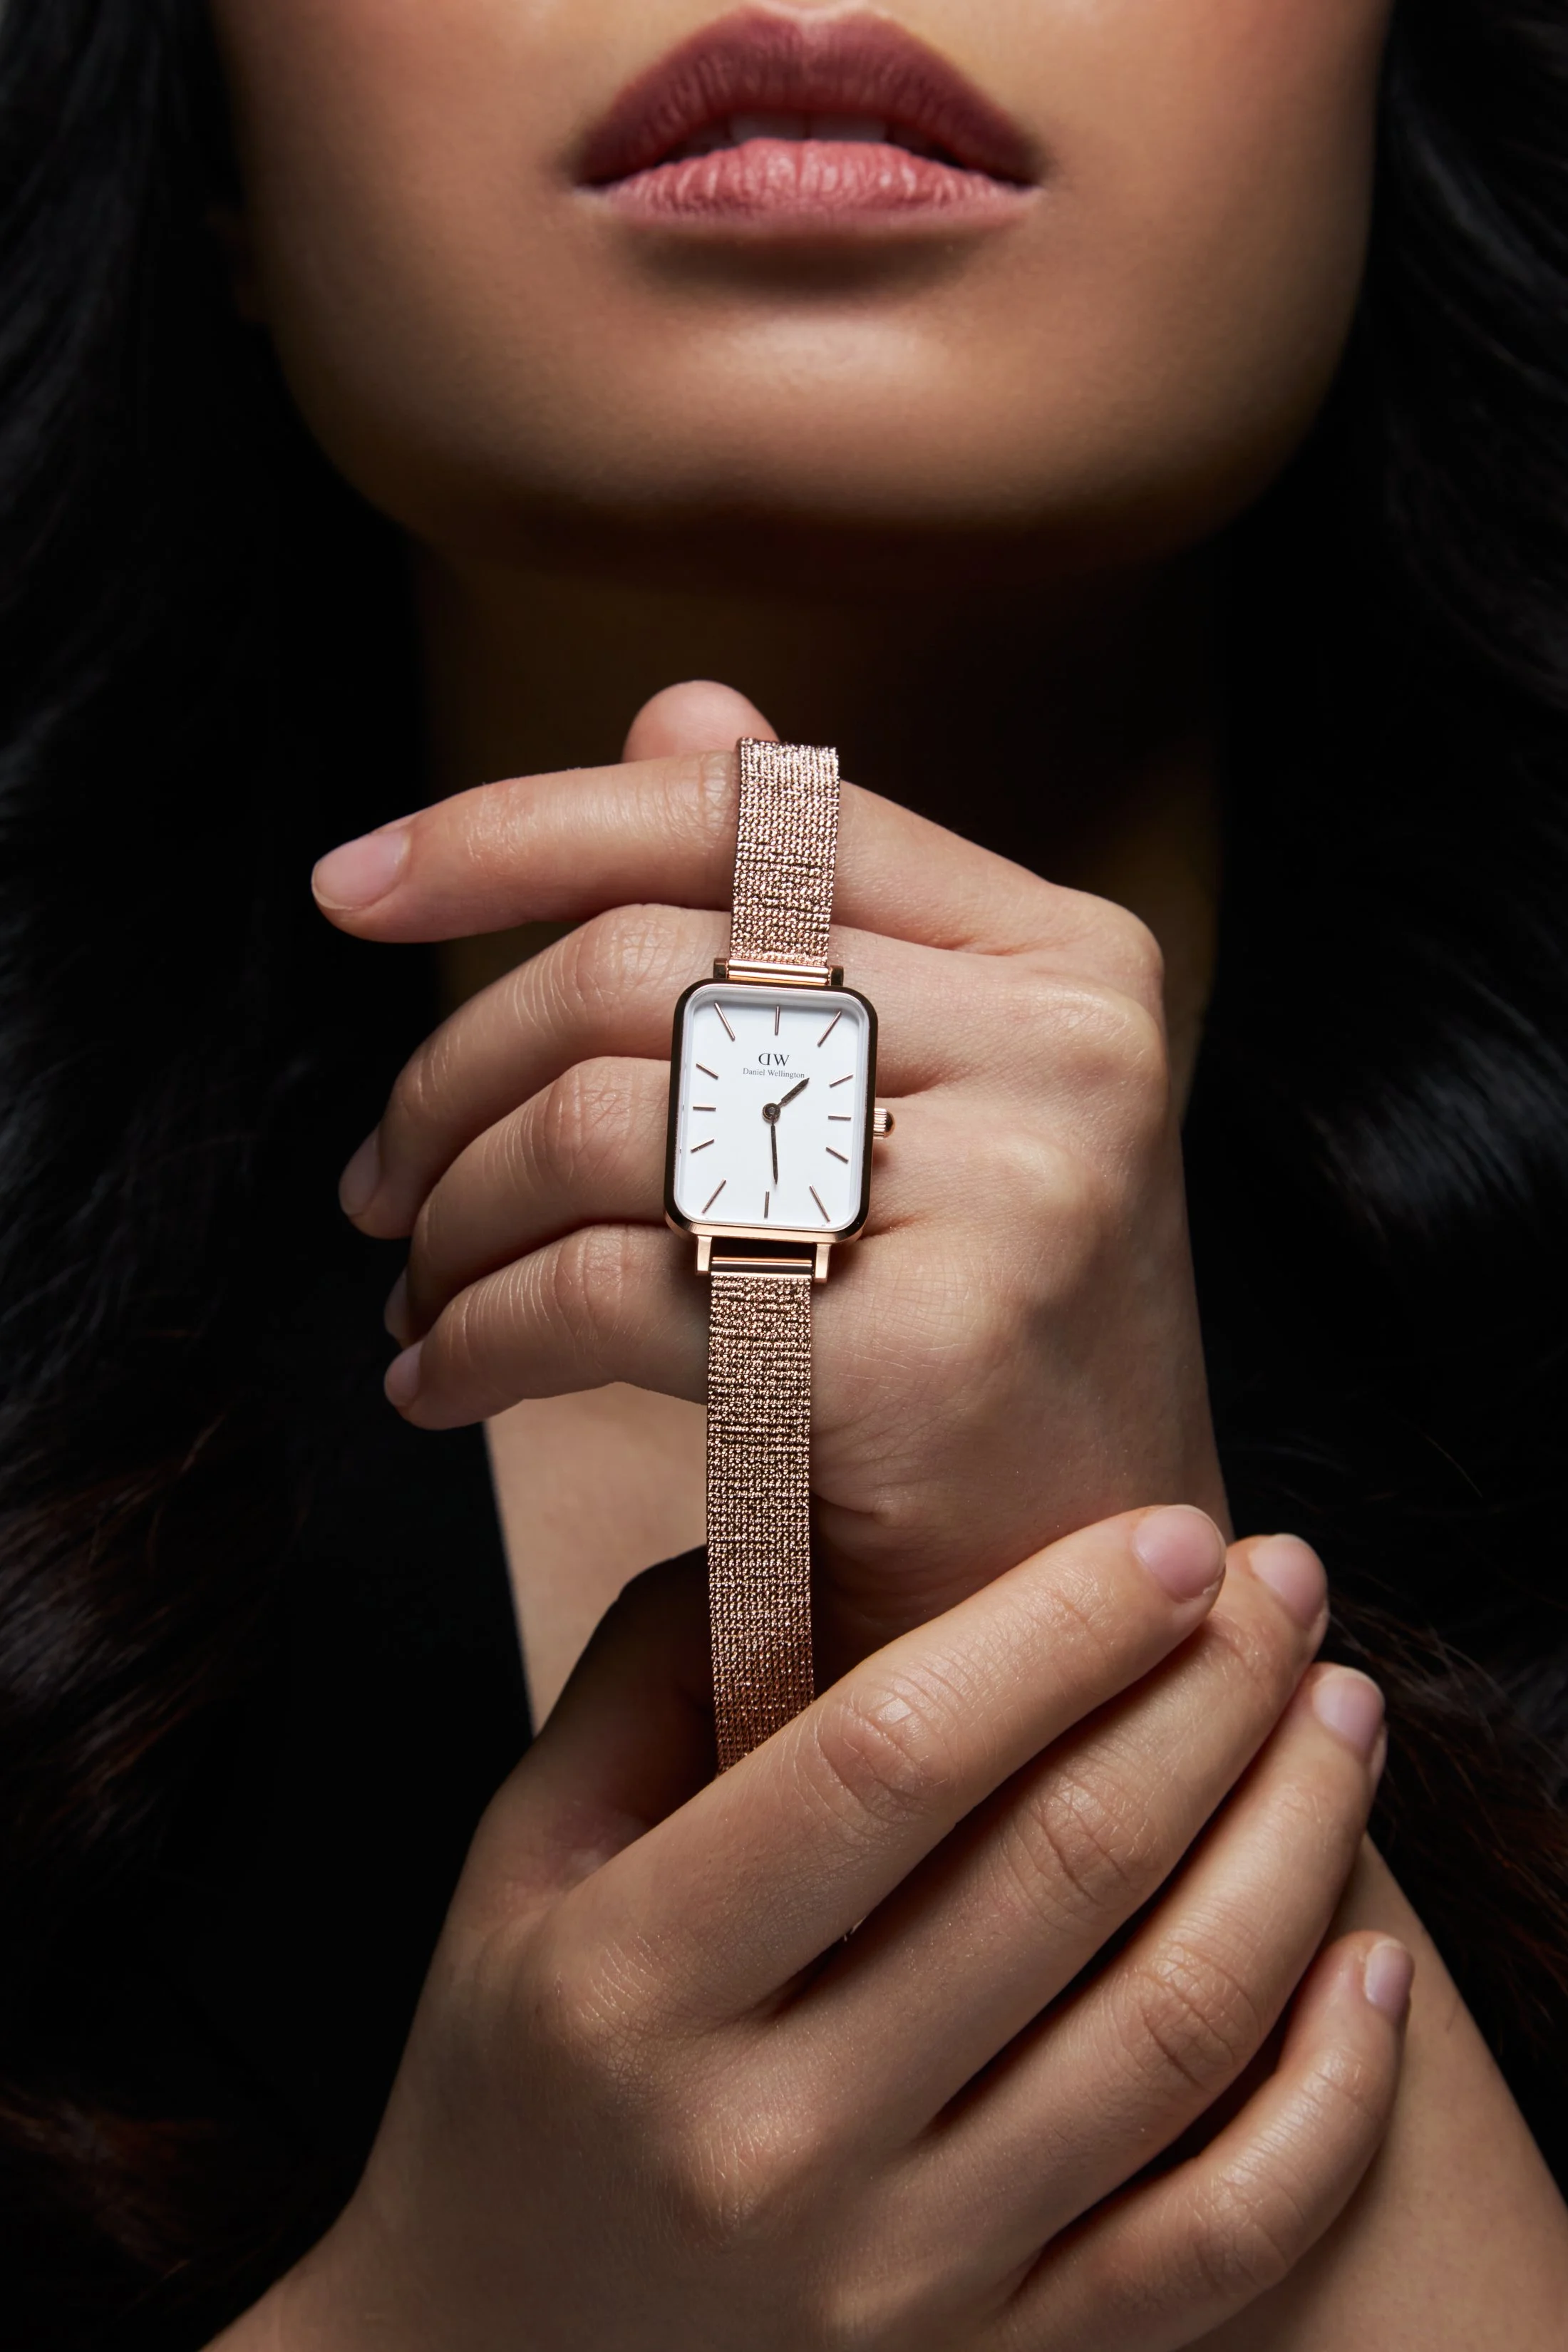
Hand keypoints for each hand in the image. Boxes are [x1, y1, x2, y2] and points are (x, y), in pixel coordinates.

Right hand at [228, 1512, 1406, 2350]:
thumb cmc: (521, 2069)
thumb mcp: (523, 1856)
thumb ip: (652, 1672)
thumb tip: (816, 1520)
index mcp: (636, 1987)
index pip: (884, 1763)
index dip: (1053, 1629)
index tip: (1167, 1536)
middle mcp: (771, 2147)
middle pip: (1060, 1874)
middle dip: (1207, 1693)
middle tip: (1282, 1582)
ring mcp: (898, 2281)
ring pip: (1171, 2031)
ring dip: (1293, 1842)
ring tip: (1337, 1712)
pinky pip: (1220, 2238)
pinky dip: (1327, 2096)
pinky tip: (1368, 1962)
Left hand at [316, 686, 1221, 1663]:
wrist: (1073, 1604)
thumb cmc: (967, 1352)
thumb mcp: (917, 1106)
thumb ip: (803, 911)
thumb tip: (675, 705)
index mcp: (1061, 951)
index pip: (747, 814)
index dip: (516, 826)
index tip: (349, 890)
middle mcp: (1064, 1040)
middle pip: (636, 970)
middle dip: (447, 1077)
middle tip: (374, 1185)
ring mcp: (1018, 1187)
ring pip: (600, 1121)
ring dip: (449, 1217)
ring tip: (413, 1292)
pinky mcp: (930, 1346)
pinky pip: (610, 1284)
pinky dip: (481, 1331)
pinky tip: (444, 1383)